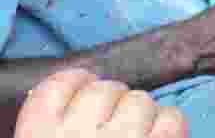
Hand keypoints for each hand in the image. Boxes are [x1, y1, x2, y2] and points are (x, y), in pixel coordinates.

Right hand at [15, 69, 186, 137]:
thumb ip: (52, 121)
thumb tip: (73, 87)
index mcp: (39, 136)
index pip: (57, 85)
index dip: (75, 84)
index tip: (83, 91)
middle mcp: (77, 136)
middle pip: (106, 89)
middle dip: (114, 102)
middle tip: (111, 126)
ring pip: (142, 101)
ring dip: (144, 117)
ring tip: (134, 137)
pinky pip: (172, 119)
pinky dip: (170, 128)